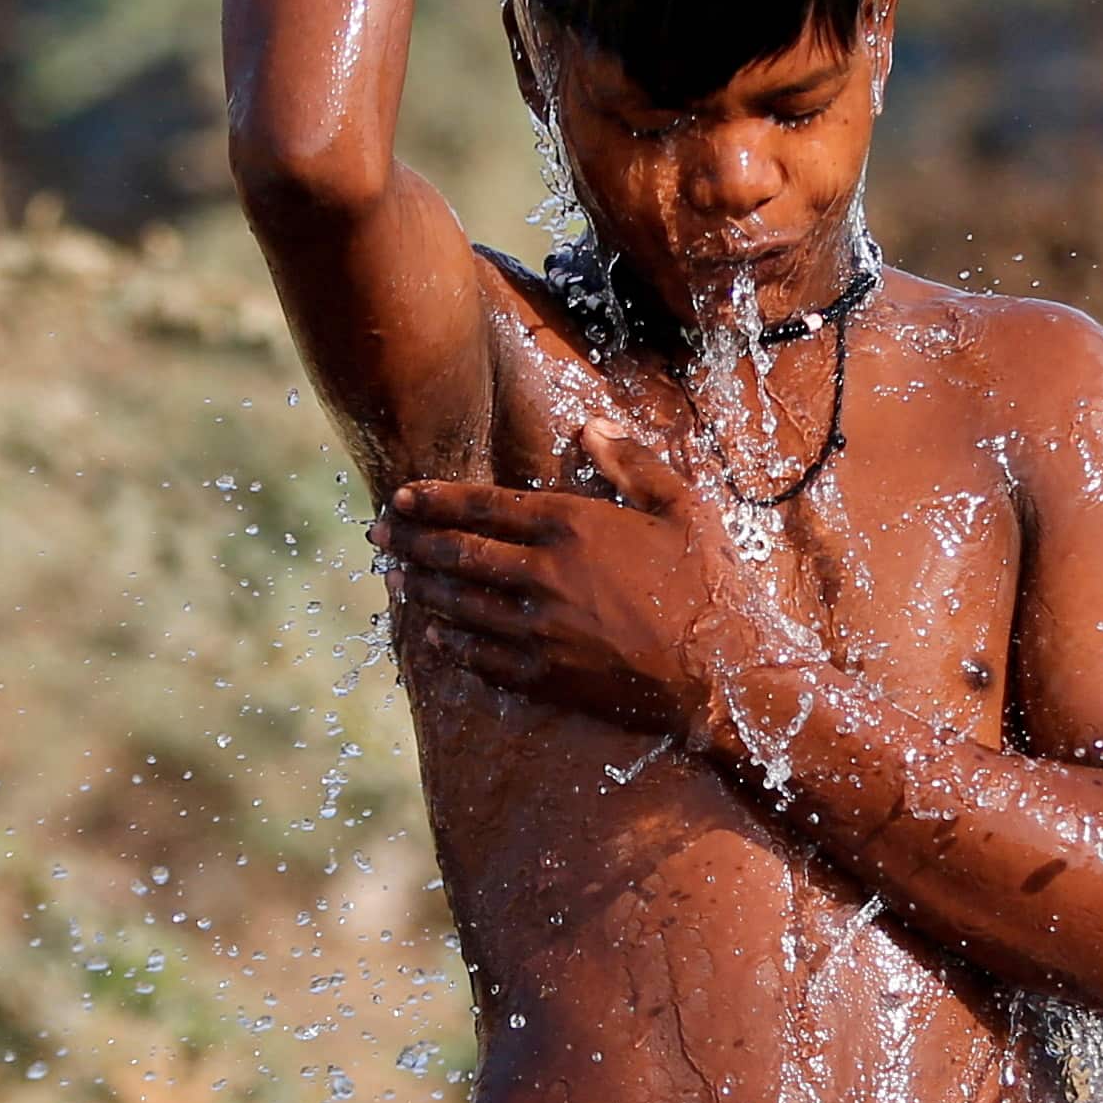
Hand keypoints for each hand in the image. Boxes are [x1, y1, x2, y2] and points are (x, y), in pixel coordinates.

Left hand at [375, 417, 758, 737]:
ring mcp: (541, 629)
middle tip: (377, 535)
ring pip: (461, 605)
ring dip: (423, 590)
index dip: (435, 499)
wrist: (725, 673)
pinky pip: (483, 657)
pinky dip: (453, 644)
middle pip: (459, 553)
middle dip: (411, 541)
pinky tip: (436, 636)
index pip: (484, 505)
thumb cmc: (709, 586)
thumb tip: (590, 426)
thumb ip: (632, 462)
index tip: (401, 495)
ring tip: (396, 580)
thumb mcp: (683, 507)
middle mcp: (545, 574)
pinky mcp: (547, 677)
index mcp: (573, 525)